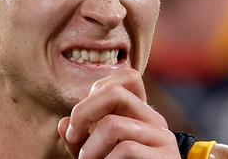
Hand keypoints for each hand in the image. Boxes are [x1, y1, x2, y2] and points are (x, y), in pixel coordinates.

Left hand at [57, 69, 180, 158]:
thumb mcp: (96, 155)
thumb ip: (81, 139)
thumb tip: (62, 124)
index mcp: (141, 115)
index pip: (128, 77)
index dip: (98, 89)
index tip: (82, 117)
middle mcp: (155, 120)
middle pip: (115, 91)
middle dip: (83, 111)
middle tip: (72, 136)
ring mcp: (162, 138)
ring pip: (113, 125)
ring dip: (90, 149)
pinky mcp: (165, 157)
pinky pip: (125, 149)